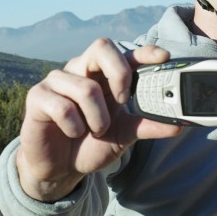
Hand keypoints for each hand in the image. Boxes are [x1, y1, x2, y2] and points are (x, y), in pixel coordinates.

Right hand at [17, 39, 181, 201]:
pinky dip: (74, 126)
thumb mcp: (123, 137)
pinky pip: (62, 106)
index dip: (144, 52)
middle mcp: (82, 71)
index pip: (126, 54)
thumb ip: (147, 127)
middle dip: (119, 72)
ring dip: (97, 117)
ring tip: (95, 130)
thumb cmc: (91, 145)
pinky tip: (72, 133)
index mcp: (105, 76)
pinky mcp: (38, 96)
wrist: (59, 168)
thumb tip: (178, 125)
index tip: (163, 58)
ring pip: (85, 87)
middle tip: (123, 99)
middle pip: (101, 47)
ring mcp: (58, 81)